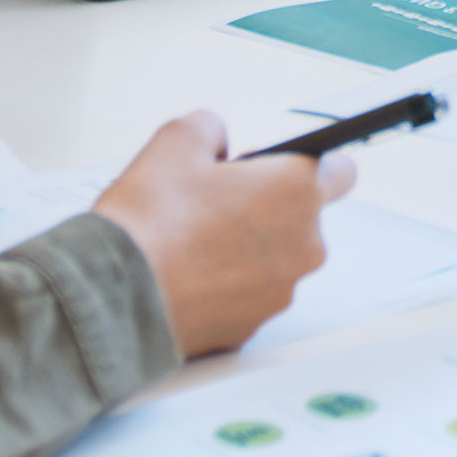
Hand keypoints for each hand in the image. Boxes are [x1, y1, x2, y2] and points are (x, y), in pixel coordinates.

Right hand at [86, 110, 353, 357]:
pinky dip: (226, 286)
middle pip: (301, 218)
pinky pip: (248, 296)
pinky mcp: (252, 328)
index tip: (272, 166)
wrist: (115, 295)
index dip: (306, 164)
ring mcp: (279, 292)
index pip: (341, 170)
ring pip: (274, 260)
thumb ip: (212, 128)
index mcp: (297, 192)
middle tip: (214, 203)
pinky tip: (186, 276)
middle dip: (266, 208)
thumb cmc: (150, 220)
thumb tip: (218, 141)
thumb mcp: (176, 140)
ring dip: (245, 250)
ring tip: (191, 242)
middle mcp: (302, 246)